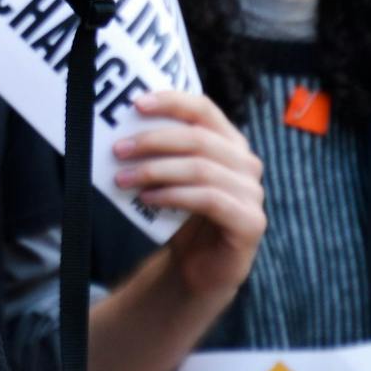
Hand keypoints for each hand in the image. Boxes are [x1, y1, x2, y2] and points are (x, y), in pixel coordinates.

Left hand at [113, 89, 265, 299]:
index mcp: (230, 143)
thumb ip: (162, 153)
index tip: (136, 104)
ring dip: (156, 170)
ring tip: (123, 178)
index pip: (204, 109)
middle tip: (119, 149)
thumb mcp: (172, 178)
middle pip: (198, 138)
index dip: (171, 102)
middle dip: (153, 140)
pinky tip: (148, 199)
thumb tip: (122, 132)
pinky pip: (208, 199)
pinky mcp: (250, 221)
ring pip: (200, 168)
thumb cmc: (184, 217)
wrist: (200, 269)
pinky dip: (173, 196)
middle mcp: (246, 163)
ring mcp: (252, 192)